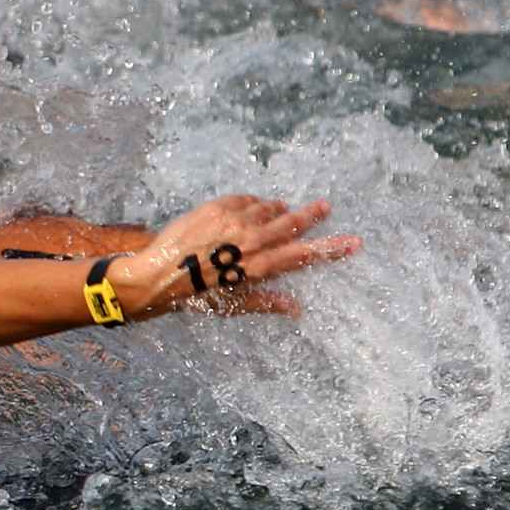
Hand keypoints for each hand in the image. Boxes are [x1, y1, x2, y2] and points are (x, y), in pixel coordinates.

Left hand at [109, 196, 357, 316]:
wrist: (156, 276)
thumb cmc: (195, 296)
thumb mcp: (233, 305)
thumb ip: (268, 303)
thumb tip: (298, 310)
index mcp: (258, 267)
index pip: (303, 255)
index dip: (331, 249)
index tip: (354, 242)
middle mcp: (250, 242)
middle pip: (291, 223)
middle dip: (311, 215)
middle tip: (325, 207)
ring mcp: (233, 222)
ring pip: (267, 208)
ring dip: (275, 210)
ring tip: (279, 210)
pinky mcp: (215, 208)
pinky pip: (243, 199)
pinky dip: (250, 203)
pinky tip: (249, 208)